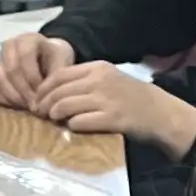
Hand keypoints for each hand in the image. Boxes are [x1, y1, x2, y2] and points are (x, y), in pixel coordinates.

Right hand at [0, 28, 78, 113]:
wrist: (46, 57)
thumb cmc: (54, 58)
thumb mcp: (61, 60)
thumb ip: (56, 74)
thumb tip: (46, 97)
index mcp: (26, 39)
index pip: (25, 57)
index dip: (33, 77)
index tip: (44, 93)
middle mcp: (8, 47)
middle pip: (11, 70)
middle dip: (25, 91)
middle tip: (37, 105)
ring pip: (1, 81)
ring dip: (16, 97)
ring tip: (31, 107)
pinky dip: (8, 100)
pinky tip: (22, 106)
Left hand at [30, 56, 177, 139]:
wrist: (159, 111)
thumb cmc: (130, 96)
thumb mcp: (108, 78)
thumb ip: (84, 80)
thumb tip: (53, 91)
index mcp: (97, 68)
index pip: (60, 75)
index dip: (44, 88)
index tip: (37, 98)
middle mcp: (99, 80)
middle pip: (59, 91)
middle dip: (44, 104)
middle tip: (39, 113)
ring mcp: (105, 99)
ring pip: (65, 105)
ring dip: (54, 114)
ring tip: (52, 120)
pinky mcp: (110, 119)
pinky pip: (80, 122)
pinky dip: (71, 125)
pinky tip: (72, 127)